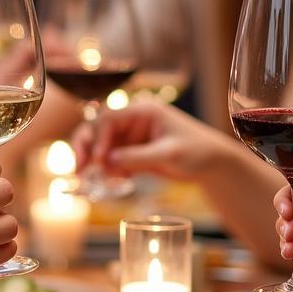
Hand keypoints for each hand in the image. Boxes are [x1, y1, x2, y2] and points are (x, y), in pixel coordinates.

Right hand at [73, 99, 228, 179]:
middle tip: (79, 168)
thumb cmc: (197, 151)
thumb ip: (138, 156)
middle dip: (87, 147)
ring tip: (95, 179)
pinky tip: (117, 180)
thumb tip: (107, 161)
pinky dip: (108, 170)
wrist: (213, 164)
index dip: (98, 138)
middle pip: (98, 129)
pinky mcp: (133, 153)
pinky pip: (111, 160)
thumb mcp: (169, 153)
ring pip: (101, 146)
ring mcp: (131, 137)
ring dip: (95, 162)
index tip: (98, 159)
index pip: (109, 119)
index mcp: (142, 111)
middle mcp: (133, 121)